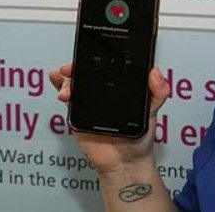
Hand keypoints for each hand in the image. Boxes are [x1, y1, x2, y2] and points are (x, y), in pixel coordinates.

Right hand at [49, 64, 169, 175]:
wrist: (125, 163)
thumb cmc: (141, 135)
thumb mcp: (153, 110)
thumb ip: (158, 92)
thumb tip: (155, 73)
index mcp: (124, 84)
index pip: (111, 64)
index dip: (102, 55)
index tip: (95, 51)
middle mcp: (106, 89)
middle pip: (90, 70)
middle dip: (79, 66)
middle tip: (72, 69)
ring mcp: (91, 100)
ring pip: (77, 81)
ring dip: (68, 79)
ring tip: (68, 89)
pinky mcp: (78, 113)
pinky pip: (69, 97)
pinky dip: (61, 86)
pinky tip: (56, 80)